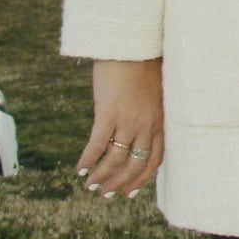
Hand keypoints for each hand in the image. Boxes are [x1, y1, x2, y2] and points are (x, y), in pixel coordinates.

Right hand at [79, 58, 164, 198]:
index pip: (154, 161)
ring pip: (115, 159)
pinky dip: (87, 159)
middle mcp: (146, 126)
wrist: (132, 45)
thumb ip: (148, 114)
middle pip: (134, 165)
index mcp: (159, 122)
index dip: (141, 179)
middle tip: (105, 193)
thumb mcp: (153, 94)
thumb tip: (138, 129)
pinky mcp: (108, 113)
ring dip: (101, 176)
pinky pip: (97, 144)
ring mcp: (128, 120)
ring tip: (90, 185)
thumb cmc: (142, 65)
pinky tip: (78, 168)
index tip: (129, 192)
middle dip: (119, 183)